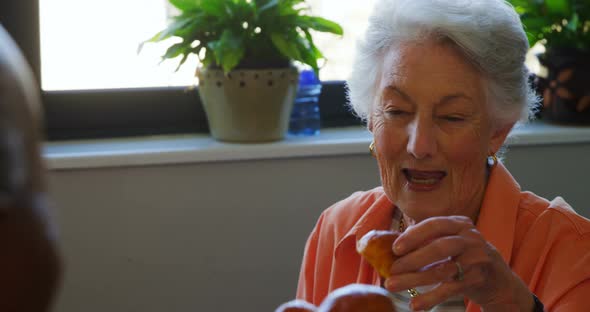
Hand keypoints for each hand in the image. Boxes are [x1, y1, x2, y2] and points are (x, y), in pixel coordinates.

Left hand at [383, 216, 533, 310]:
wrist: (498, 279)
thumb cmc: (463, 257)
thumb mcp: (450, 242)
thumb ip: (427, 241)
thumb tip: (391, 247)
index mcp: (459, 224)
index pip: (434, 225)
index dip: (414, 235)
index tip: (395, 248)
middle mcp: (470, 238)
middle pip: (440, 247)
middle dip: (413, 259)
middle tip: (392, 269)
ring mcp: (477, 259)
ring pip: (443, 270)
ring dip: (415, 279)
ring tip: (393, 286)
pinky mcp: (478, 279)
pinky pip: (451, 289)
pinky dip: (431, 298)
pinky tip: (415, 304)